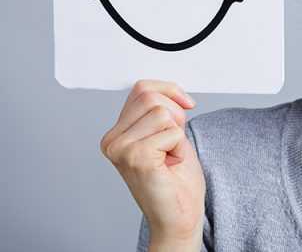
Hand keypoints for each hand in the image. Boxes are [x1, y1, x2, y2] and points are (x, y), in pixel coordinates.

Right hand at [100, 80, 205, 246]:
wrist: (179, 217)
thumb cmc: (177, 180)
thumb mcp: (169, 133)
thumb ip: (161, 110)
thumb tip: (170, 89)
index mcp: (117, 133)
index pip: (142, 88)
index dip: (170, 90)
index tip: (186, 103)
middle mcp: (112, 140)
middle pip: (151, 96)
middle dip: (175, 114)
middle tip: (174, 143)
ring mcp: (120, 149)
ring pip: (162, 112)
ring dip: (177, 133)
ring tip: (170, 155)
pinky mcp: (135, 157)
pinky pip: (171, 131)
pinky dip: (179, 146)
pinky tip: (169, 164)